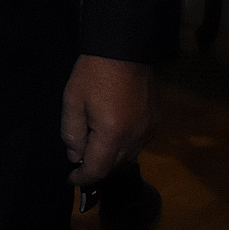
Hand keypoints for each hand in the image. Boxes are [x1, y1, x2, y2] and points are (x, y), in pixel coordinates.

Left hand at [61, 54, 152, 185]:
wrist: (124, 50)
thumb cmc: (93, 74)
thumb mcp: (73, 101)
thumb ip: (72, 133)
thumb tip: (76, 157)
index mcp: (112, 134)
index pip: (98, 169)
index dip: (83, 178)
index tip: (72, 179)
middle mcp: (135, 138)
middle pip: (115, 166)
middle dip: (96, 168)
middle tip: (79, 162)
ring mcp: (149, 130)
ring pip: (129, 157)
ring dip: (111, 158)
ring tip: (94, 150)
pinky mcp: (156, 122)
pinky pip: (139, 144)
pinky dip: (124, 147)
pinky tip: (113, 137)